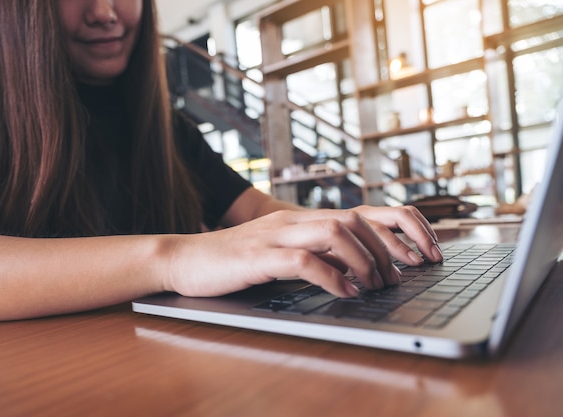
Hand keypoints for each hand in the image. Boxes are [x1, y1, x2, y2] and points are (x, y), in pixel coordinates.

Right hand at [165, 206, 441, 298]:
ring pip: (335, 232)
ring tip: (377, 285)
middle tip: (404, 276)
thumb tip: (358, 271)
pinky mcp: (259, 255)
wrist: (187, 259)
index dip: (401, 229)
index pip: (363, 212)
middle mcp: (294, 219)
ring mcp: (276, 235)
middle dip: (390, 248)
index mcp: (302, 218)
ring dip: (364, 260)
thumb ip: (317, 254)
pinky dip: (332, 277)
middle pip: (356, 219)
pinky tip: (345, 293)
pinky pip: (304, 260)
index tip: (426, 253)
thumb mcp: (282, 253)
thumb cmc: (237, 261)